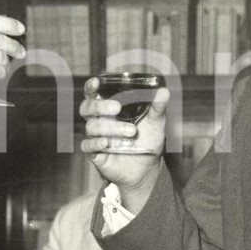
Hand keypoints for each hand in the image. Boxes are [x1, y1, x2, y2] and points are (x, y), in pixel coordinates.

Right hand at [79, 76, 167, 208]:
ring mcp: (96, 136)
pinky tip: (106, 143)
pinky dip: (95, 143)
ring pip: (91, 126)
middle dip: (100, 106)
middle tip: (117, 107)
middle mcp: (100, 120)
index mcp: (110, 108)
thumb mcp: (156, 122)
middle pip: (87, 107)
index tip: (97, 82)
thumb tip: (164, 92)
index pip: (94, 93)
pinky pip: (87, 146)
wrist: (148, 167)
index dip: (91, 86)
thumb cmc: (148, 139)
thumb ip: (158, 107)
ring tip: (131, 131)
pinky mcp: (95, 153)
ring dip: (111, 127)